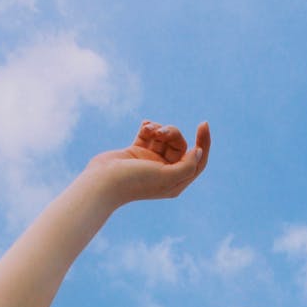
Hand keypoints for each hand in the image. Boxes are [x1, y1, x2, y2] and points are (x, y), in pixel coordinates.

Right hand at [86, 120, 210, 204]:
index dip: (204, 143)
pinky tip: (144, 126)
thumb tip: (199, 152)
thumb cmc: (135, 181)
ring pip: (164, 138)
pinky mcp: (136, 152)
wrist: (102, 182)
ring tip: (149, 129)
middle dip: (172, 133)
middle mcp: (164, 172)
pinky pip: (148, 135)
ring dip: (159, 129)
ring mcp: (150, 162)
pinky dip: (148, 128)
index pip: (197, 161)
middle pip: (180, 146)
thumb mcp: (166, 176)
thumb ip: (187, 166)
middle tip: (161, 132)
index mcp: (175, 182)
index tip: (203, 124)